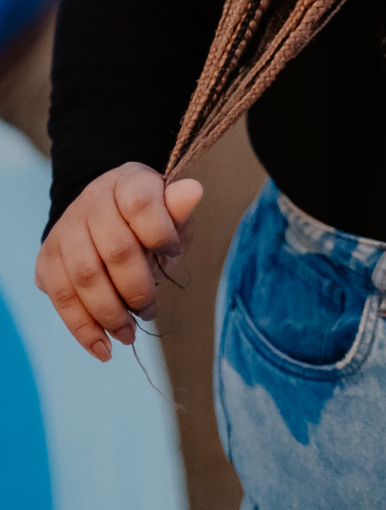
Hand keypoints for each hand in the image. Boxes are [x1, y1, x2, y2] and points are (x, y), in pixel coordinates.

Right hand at [35, 163, 202, 360]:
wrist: (105, 220)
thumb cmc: (147, 222)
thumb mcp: (171, 213)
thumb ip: (179, 210)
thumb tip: (193, 191)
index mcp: (126, 181)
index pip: (140, 204)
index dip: (161, 234)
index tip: (173, 253)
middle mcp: (90, 201)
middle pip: (114, 249)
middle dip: (137, 289)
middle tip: (150, 311)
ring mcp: (64, 230)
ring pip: (84, 278)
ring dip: (110, 315)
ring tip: (129, 334)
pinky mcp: (47, 259)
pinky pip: (61, 299)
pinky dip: (83, 329)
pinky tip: (102, 348)